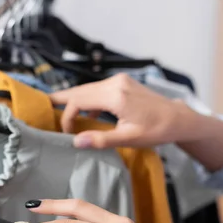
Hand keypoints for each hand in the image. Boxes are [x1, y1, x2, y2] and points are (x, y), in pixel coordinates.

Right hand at [50, 73, 204, 148]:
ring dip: (75, 100)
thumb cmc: (157, 130)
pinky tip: (85, 111)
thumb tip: (75, 142)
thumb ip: (101, 140)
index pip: (78, 101)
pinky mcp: (123, 83)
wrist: (178, 118)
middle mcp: (115, 83)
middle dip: (63, 100)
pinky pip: (98, 89)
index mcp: (115, 96)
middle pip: (80, 90)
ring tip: (59, 109)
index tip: (67, 133)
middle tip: (43, 106)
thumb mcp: (129, 139)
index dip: (68, 116)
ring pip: (88, 89)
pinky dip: (88, 99)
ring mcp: (119, 81)